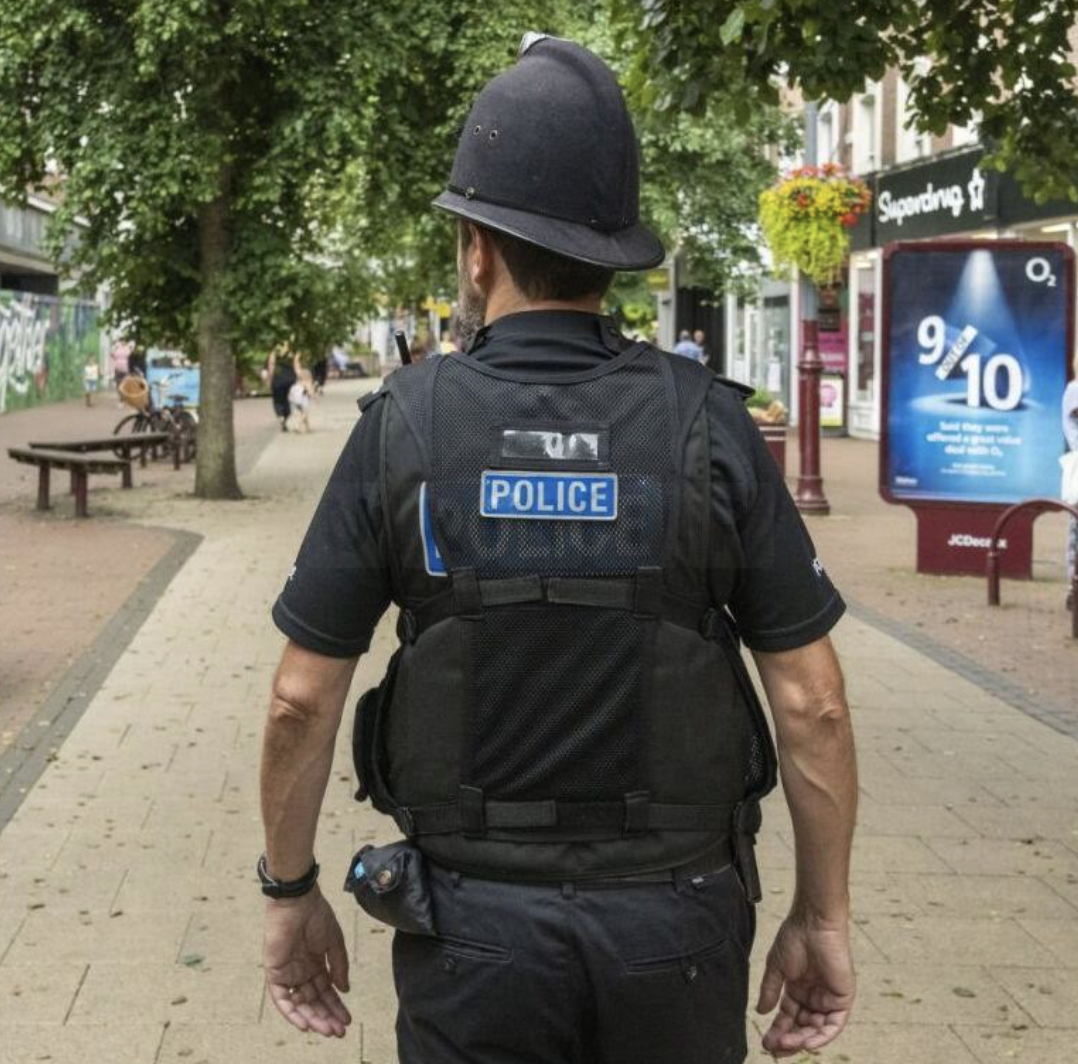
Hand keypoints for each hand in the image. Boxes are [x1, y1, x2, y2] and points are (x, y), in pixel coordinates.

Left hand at [263, 886, 351, 1036]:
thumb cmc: (317, 915)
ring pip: (299, 1003)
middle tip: (338, 1031)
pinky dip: (291, 1012)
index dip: (336, 1006)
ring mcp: (288, 973)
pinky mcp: (274, 972)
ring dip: (312, 1018)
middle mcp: (301, 971)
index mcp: (316, 963)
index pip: (326, 991)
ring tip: (327, 1030)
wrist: (298, 901)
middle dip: (326, 1017)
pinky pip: (282, 998)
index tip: (347, 1020)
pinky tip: (305, 1023)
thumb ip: (338, 966)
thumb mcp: (334, 942)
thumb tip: (345, 990)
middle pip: (314, 1001)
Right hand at [756, 911, 855, 1056]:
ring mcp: (828, 998)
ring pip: (816, 1029)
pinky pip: (834, 1025)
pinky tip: (806, 1042)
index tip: (766, 1042)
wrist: (812, 922)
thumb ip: (770, 991)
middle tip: (774, 1047)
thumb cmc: (795, 937)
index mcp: (798, 988)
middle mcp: (814, 996)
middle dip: (788, 1039)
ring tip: (786, 1044)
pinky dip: (821, 1036)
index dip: (777, 1031)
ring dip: (801, 1040)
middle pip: (802, 1027)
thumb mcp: (776, 967)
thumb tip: (761, 1012)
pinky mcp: (843, 998)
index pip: (788, 1017)